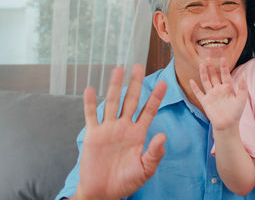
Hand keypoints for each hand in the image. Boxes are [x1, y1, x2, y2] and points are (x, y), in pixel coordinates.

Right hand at [73, 64, 166, 199]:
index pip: (149, 111)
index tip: (165, 83)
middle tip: (139, 66)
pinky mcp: (93, 135)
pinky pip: (91, 116)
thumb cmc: (126, 181)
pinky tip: (90, 88)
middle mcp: (124, 127)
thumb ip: (154, 153)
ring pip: (112, 102)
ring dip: (114, 86)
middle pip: (131, 100)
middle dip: (135, 83)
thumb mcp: (145, 169)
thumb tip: (163, 136)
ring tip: (118, 69)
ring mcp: (108, 129)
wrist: (103, 192)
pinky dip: (89, 103)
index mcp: (138, 133)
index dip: (156, 97)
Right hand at [189, 57, 247, 132]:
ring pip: (206, 81)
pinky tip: (191, 80)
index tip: (223, 58)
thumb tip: (243, 76)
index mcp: (228, 88)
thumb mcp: (241, 99)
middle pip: (214, 76)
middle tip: (209, 57)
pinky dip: (194, 87)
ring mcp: (211, 95)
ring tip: (201, 64)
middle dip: (211, 67)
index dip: (224, 67)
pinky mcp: (205, 101)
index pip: (225, 75)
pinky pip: (198, 93)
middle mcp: (218, 89)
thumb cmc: (236, 113)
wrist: (227, 125)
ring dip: (203, 73)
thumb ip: (242, 88)